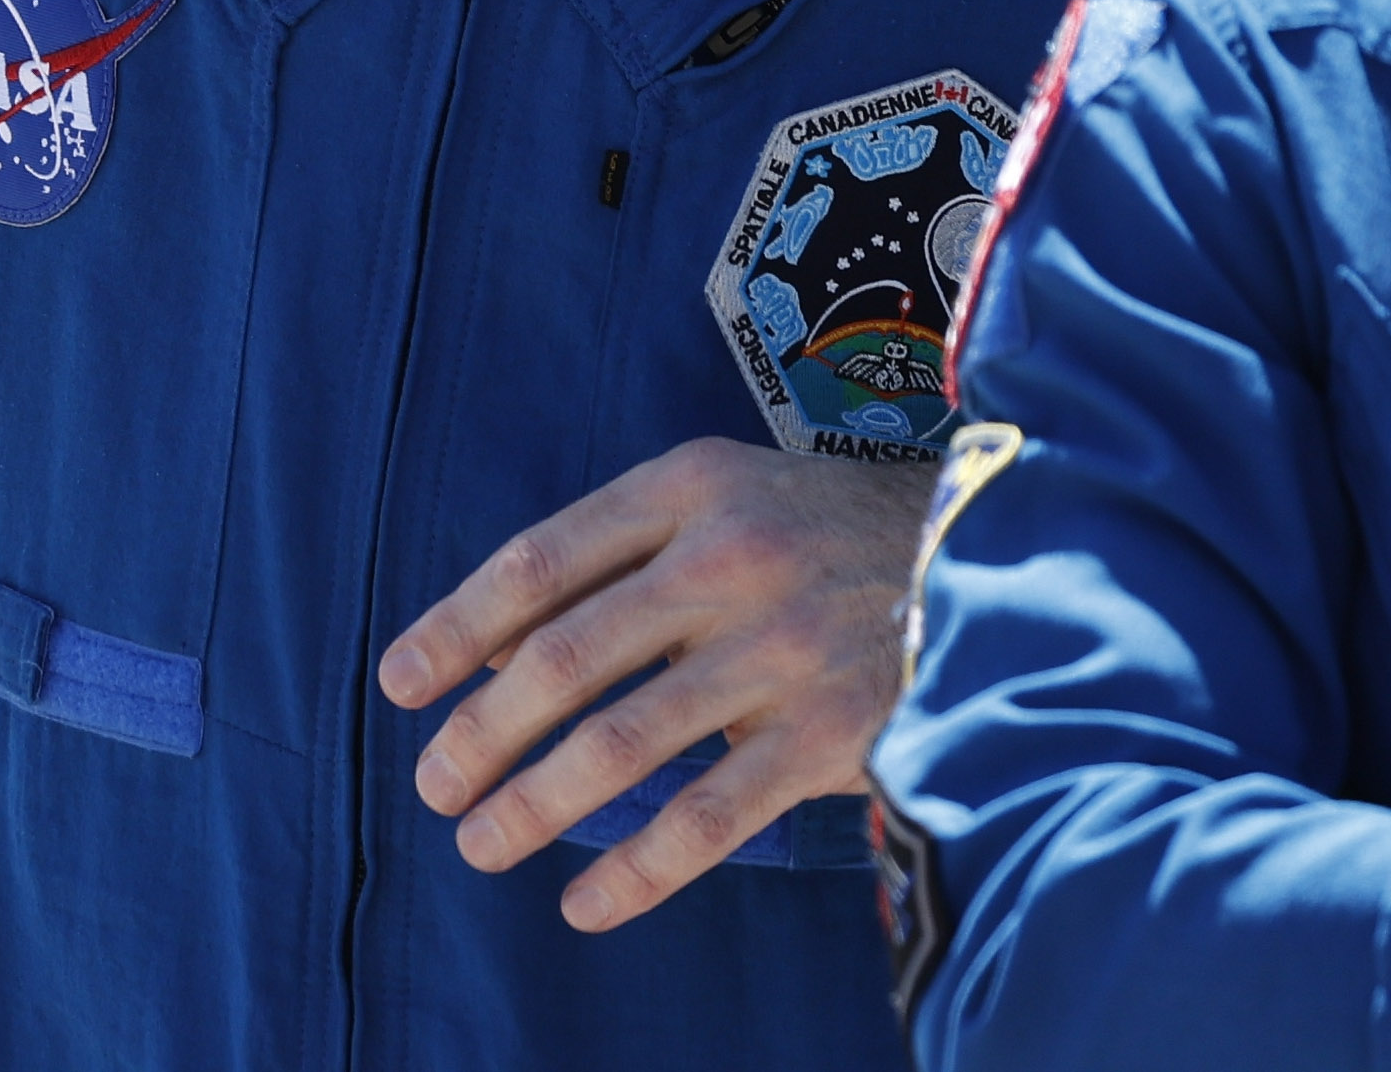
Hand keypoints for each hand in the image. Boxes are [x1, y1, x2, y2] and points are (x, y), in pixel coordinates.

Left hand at [372, 436, 927, 929]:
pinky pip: (706, 818)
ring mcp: (781, 647)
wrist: (991, 559)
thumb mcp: (724, 500)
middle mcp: (729, 559)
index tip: (399, 685)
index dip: (456, 627)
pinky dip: (635, 870)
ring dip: (533, 805)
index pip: (539, 559)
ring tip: (480, 843)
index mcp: (689, 486)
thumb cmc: (827, 532)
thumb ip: (616, 558)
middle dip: (481, 734)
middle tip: (433, 785)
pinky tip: (584, 904)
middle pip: (565, 659)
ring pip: (621, 746)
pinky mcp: (829, 733)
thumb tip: (493, 651)